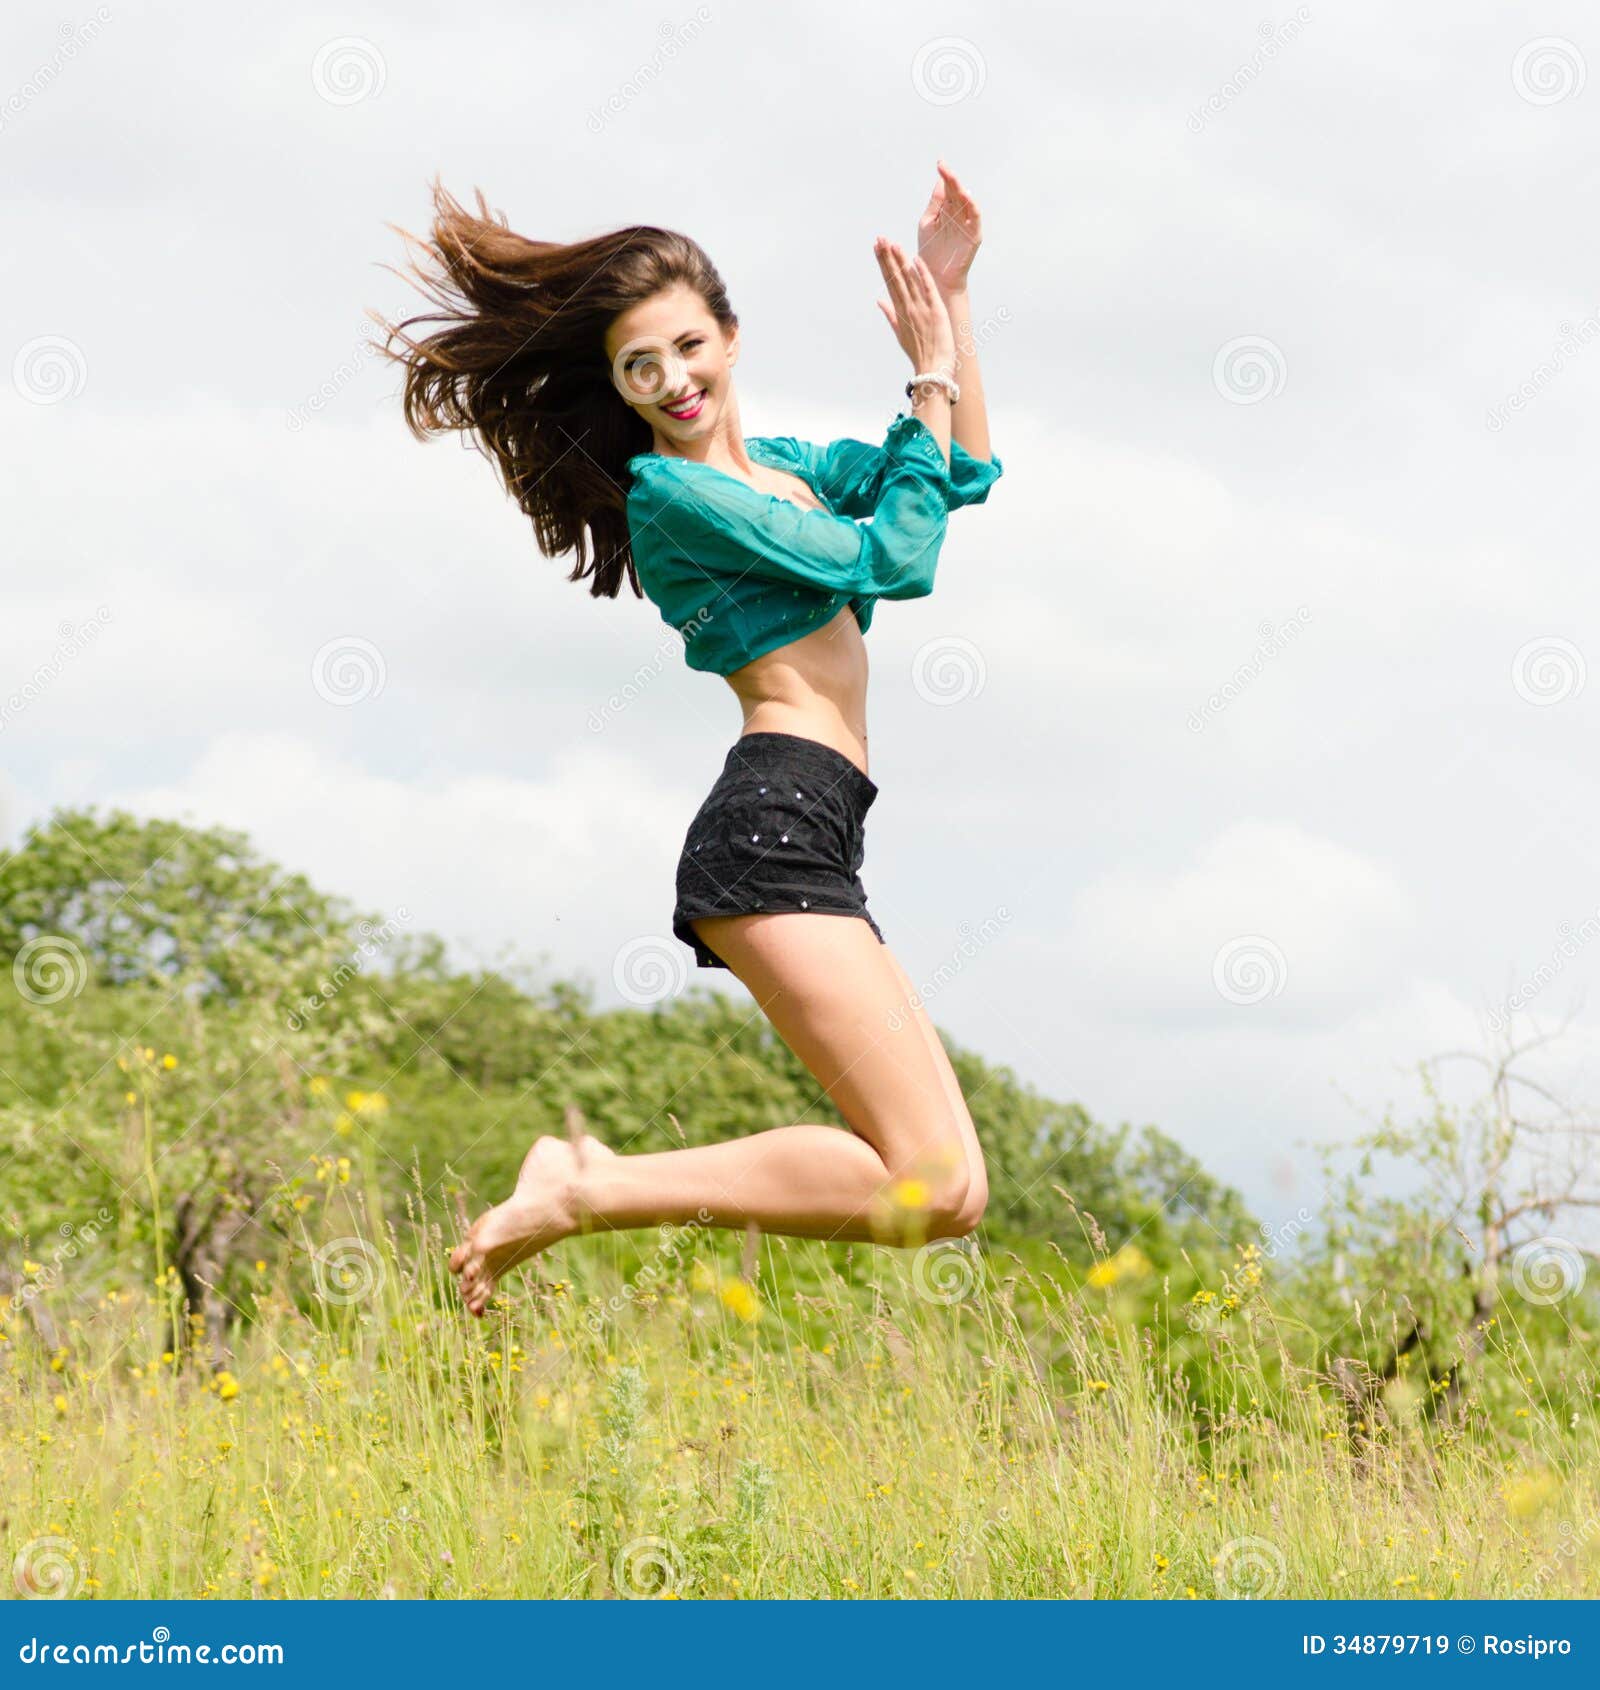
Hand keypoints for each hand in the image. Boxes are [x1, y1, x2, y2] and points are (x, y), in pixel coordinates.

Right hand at [873, 238, 955, 374]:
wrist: (933, 370)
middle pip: (895, 277)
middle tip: (879, 238)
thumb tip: (879, 301)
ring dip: (900, 260)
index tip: (876, 249)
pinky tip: (916, 259)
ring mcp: (920, 308)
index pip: (889, 282)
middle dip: (886, 257)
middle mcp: (907, 307)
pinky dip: (921, 274)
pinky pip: (927, 288)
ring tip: (892, 243)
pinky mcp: (935, 310)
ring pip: (908, 279)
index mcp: (899, 311)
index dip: (883, 264)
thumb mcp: (900, 334)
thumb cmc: (919, 354)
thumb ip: (890, 315)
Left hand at [917, 158, 981, 293]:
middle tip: (943, 165)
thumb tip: (940, 180)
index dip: (945, 176)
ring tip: (951, 176)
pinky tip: (965, 195)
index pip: (948, 189)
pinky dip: (972, 205)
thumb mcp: (928, 222)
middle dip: (950, 178)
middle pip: (957, 192)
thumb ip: (935, 203)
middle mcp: (958, 214)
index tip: (939, 163)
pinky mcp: (974, 234)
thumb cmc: (930, 250)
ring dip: (960, 188)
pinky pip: (975, 217)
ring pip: (966, 201)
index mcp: (947, 210)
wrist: (934, 275)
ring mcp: (967, 224)